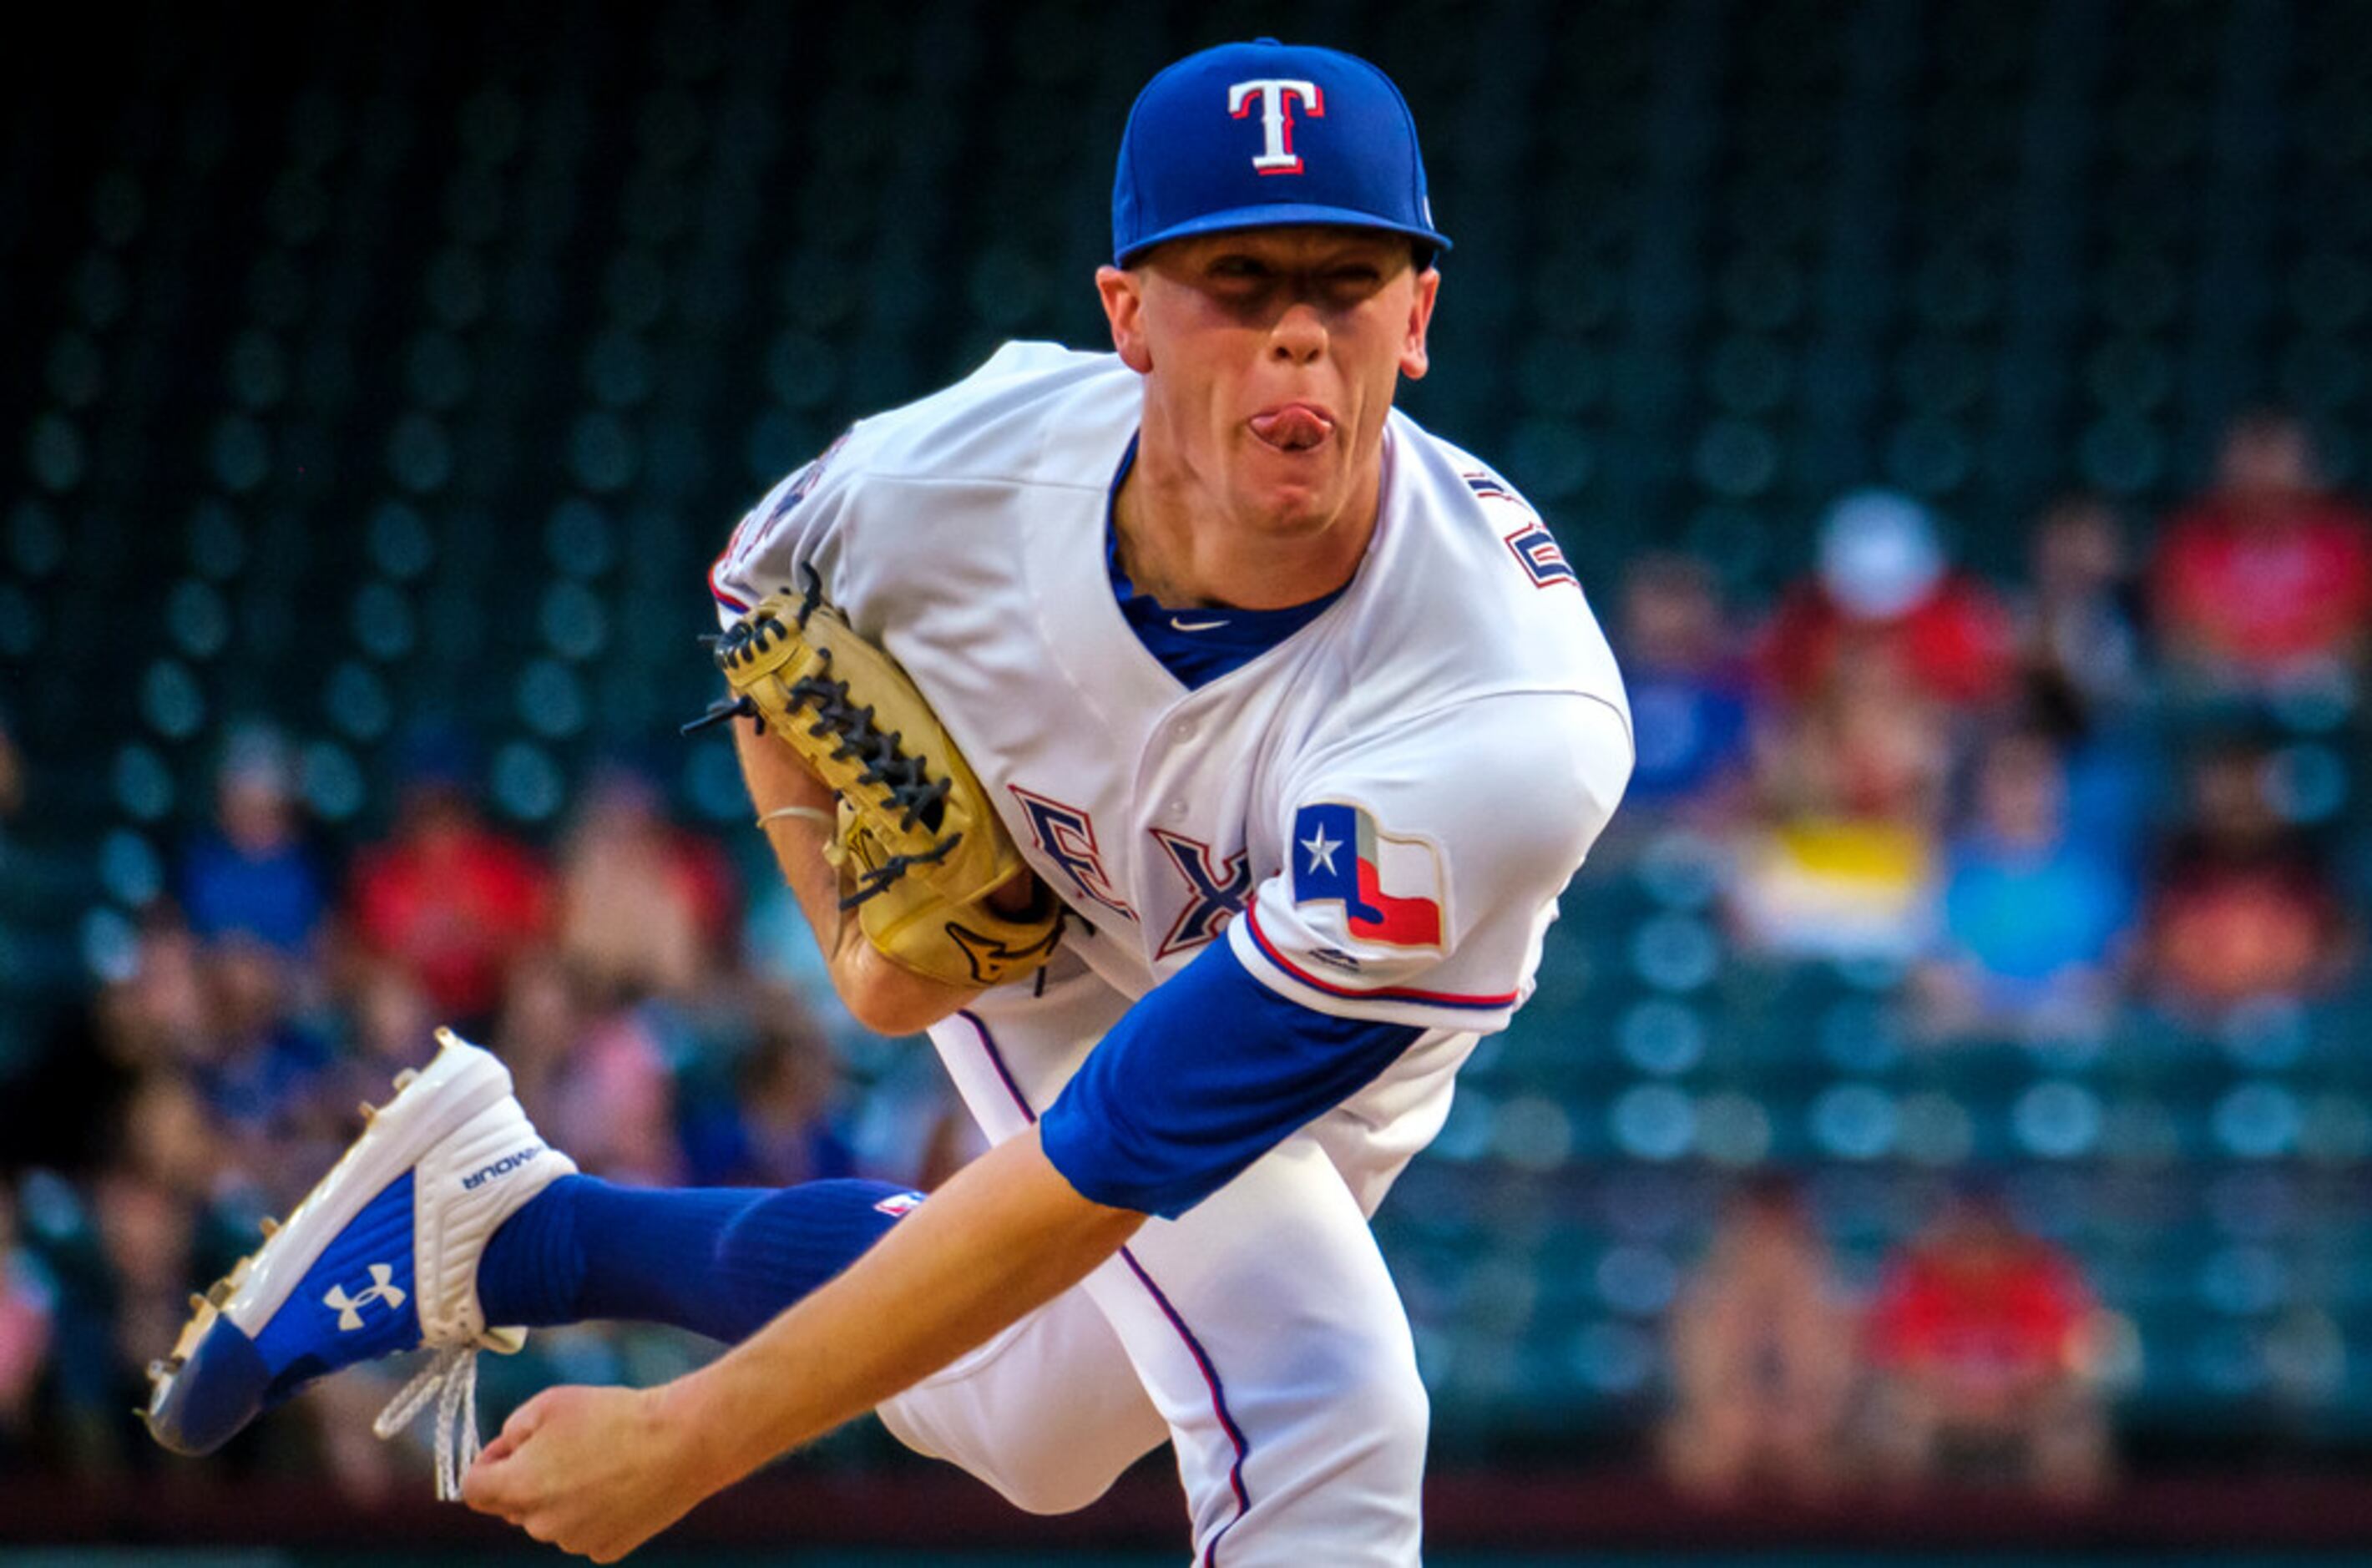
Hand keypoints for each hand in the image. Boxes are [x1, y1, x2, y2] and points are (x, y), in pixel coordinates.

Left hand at [461, 1383, 721, 1561]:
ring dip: (563, 1495)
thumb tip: (508, 1448)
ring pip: (552, 1518)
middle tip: (566, 1444)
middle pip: (514, 1504)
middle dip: (528, 1477)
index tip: (512, 1446)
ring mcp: (575, 1542)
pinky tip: (621, 1483)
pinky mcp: (608, 1550)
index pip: (472, 1489)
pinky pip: (586, 1529)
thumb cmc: (615, 1416)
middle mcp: (540, 1525)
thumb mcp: (551, 1402)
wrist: (682, 1442)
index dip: (487, 1462)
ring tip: (604, 1459)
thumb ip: (513, 1428)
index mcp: (518, 1488)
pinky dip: (595, 1510)